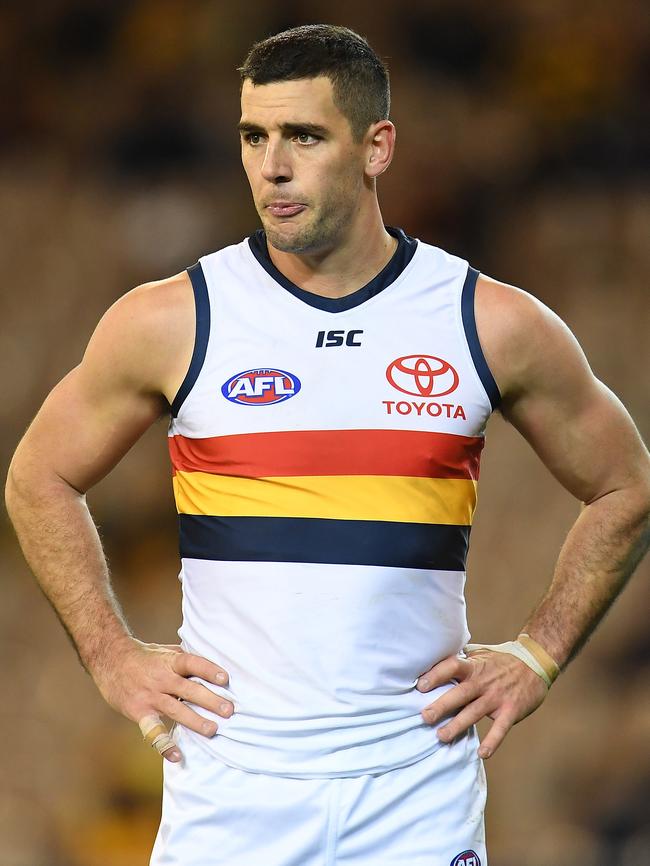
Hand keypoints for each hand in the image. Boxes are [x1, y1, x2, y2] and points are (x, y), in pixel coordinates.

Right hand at [92, 637, 232, 762]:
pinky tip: (177, 756)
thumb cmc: (145, 656)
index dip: (208, 669)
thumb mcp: (167, 651)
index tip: (225, 678)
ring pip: (176, 710)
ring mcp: (150, 696)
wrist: (110, 659)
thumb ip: (187, 659)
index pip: (192, 663)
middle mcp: (161, 678)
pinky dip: (164, 745)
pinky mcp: (139, 712)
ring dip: (196, 721)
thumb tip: (216, 663)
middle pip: (189, 689)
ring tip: (213, 730)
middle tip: (229, 710)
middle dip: (210, 700)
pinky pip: (153, 731)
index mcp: (170, 660)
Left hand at [416, 648, 547, 758]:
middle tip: (424, 717)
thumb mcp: (480, 652)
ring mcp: (497, 697)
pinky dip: (492, 741)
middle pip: (460, 693)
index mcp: (474, 666)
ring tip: (441, 736)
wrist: (536, 662)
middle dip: (441, 705)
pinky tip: (482, 753)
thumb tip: (435, 657)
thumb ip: (461, 657)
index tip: (420, 686)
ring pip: (474, 713)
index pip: (452, 667)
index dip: (436, 675)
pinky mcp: (511, 710)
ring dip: (458, 725)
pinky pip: (501, 728)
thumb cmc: (502, 659)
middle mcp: (483, 681)